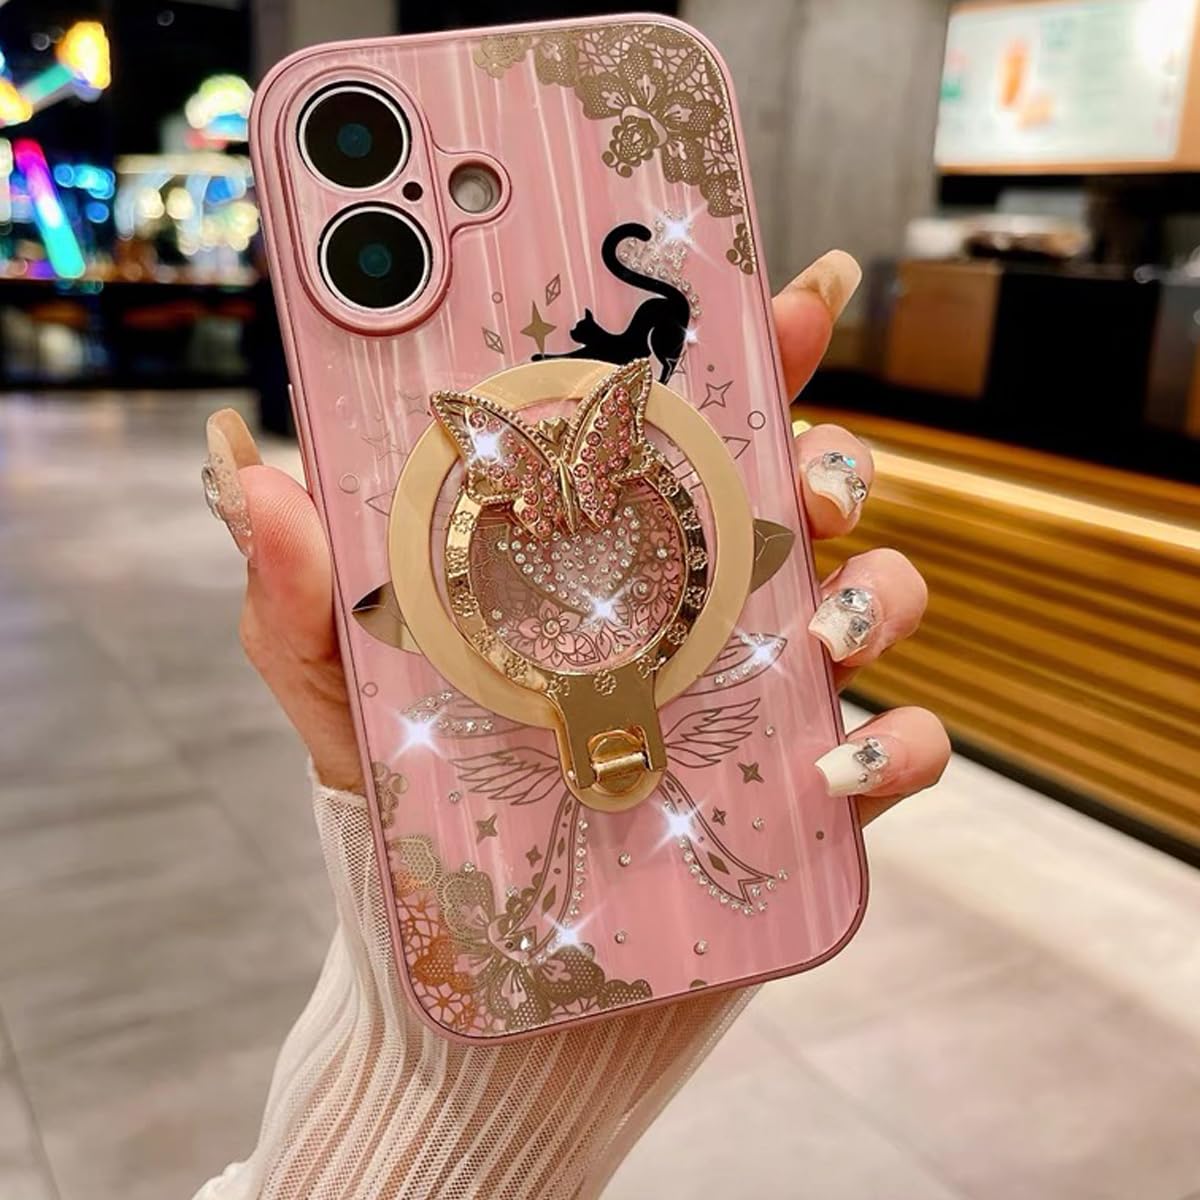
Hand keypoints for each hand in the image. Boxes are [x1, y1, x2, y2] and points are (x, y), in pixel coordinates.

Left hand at [203, 249, 949, 816]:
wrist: (462, 939)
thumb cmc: (409, 788)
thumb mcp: (336, 678)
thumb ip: (296, 587)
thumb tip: (244, 466)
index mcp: (610, 545)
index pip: (692, 426)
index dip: (753, 348)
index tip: (790, 293)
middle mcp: (700, 601)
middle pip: (810, 491)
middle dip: (838, 458)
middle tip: (811, 483)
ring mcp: (760, 691)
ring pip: (876, 598)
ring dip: (879, 593)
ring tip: (824, 632)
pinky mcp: (800, 790)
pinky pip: (892, 752)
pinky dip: (893, 747)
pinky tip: (832, 767)